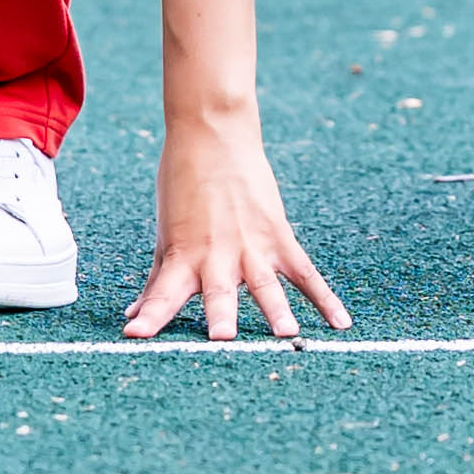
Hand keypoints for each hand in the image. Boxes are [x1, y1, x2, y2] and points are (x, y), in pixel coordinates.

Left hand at [125, 113, 352, 342]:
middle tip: (222, 338)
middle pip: (219, 292)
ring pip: (265, 286)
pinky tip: (339, 324)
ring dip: (276, 310)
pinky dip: (324, 299)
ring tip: (287, 333)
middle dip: (221, 316)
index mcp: (182, 255)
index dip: (151, 316)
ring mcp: (251, 246)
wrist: (213, 135)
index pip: (163, 293)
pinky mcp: (278, 235)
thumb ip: (157, 280)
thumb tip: (134, 316)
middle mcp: (216, 255)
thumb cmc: (182, 184)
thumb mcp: (166, 232)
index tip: (134, 335)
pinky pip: (305, 273)